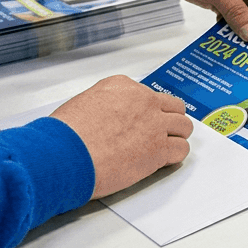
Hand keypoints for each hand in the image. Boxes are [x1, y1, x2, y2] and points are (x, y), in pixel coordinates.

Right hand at [50, 76, 193, 198]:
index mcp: (122, 87)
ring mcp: (154, 124)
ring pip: (183, 126)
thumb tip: (110, 118)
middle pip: (174, 107)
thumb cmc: (64, 136)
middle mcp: (143, 101)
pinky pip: (181, 150)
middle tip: (163, 132)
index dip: (149, 111)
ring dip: (176, 137)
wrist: (63, 155)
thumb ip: (105, 106)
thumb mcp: (82, 104)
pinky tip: (166, 160)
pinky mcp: (159, 149)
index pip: (149, 95)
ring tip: (167, 147)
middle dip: (169, 120)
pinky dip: (175, 156)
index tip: (146, 120)